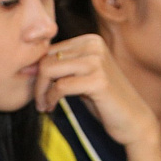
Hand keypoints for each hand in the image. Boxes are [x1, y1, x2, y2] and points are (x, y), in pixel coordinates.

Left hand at [34, 34, 156, 148]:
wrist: (133, 120)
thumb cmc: (104, 100)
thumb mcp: (81, 77)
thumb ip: (62, 67)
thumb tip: (27, 66)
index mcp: (90, 40)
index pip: (49, 49)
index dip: (38, 71)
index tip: (39, 91)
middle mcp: (94, 45)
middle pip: (46, 58)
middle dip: (37, 82)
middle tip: (39, 101)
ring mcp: (97, 61)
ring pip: (49, 70)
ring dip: (41, 91)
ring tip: (44, 105)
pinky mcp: (98, 80)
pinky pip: (60, 86)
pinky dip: (50, 98)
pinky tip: (51, 107)